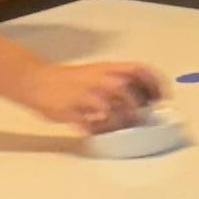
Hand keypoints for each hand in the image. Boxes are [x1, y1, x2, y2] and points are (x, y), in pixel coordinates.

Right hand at [29, 56, 167, 134]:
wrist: (35, 80)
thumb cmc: (69, 81)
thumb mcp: (96, 74)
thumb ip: (116, 84)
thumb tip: (141, 101)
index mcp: (107, 68)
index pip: (140, 69)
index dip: (156, 84)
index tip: (163, 99)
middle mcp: (99, 78)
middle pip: (128, 88)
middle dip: (140, 105)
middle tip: (142, 118)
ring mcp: (85, 93)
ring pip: (113, 105)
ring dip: (122, 118)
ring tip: (121, 126)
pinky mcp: (71, 109)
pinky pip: (92, 121)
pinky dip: (100, 127)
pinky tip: (98, 130)